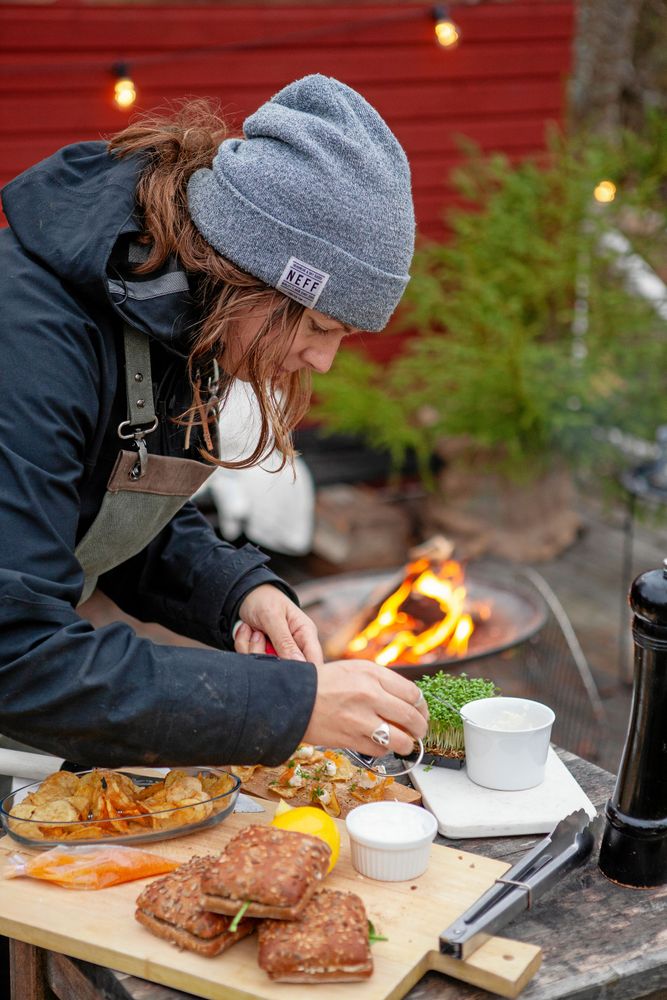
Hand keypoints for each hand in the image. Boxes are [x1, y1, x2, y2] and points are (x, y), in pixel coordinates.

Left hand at [235, 585, 323, 665]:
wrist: (245, 595)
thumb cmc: (264, 600)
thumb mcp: (272, 617)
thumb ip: (285, 641)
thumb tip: (300, 664)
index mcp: (306, 634)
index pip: (315, 661)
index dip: (305, 672)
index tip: (284, 671)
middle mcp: (295, 646)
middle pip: (287, 668)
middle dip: (266, 655)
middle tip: (258, 635)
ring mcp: (279, 652)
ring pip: (267, 667)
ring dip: (252, 648)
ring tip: (251, 629)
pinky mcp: (264, 654)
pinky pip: (252, 660)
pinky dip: (244, 646)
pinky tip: (247, 631)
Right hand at [303, 660, 428, 756]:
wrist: (294, 699)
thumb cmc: (324, 683)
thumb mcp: (356, 669)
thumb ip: (382, 681)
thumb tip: (408, 699)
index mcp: (373, 674)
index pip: (413, 694)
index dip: (422, 707)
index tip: (421, 712)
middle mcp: (370, 695)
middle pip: (412, 717)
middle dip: (420, 728)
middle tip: (418, 731)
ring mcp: (362, 719)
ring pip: (401, 739)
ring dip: (407, 744)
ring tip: (405, 743)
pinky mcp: (352, 739)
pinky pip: (380, 750)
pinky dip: (384, 749)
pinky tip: (379, 743)